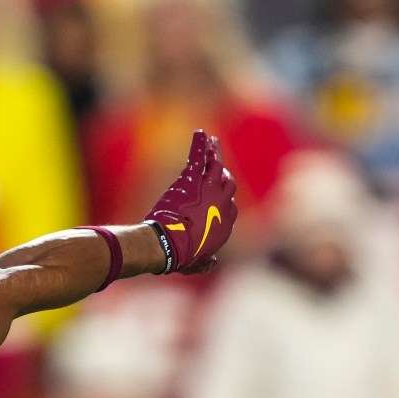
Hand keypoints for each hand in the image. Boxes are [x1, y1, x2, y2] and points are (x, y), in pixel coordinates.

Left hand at [146, 130, 237, 274]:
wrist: (169, 244)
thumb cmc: (182, 256)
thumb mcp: (197, 264)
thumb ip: (206, 263)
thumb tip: (213, 263)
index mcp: (225, 223)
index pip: (229, 206)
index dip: (222, 202)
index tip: (215, 200)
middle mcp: (223, 203)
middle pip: (228, 184)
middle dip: (223, 176)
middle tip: (217, 167)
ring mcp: (209, 189)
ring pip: (217, 166)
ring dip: (216, 153)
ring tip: (213, 143)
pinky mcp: (193, 181)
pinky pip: (198, 158)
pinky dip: (199, 145)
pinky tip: (201, 134)